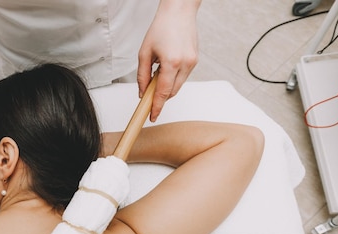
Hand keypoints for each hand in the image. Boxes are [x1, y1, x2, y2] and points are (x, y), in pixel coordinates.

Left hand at [137, 5, 198, 121]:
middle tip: (147, 95)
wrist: (179, 12)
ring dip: (166, 87)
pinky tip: (166, 69)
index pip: (163, 92)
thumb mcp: (144, 53)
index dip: (157, 107)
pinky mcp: (195, 61)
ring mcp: (192, 63)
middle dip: (159, 97)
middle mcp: (185, 64)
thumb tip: (142, 92)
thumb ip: (142, 76)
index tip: (152, 116)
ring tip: (156, 73)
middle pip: (171, 92)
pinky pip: (182, 77)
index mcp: (171, 62)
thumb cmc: (161, 28)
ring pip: (177, 86)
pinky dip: (172, 78)